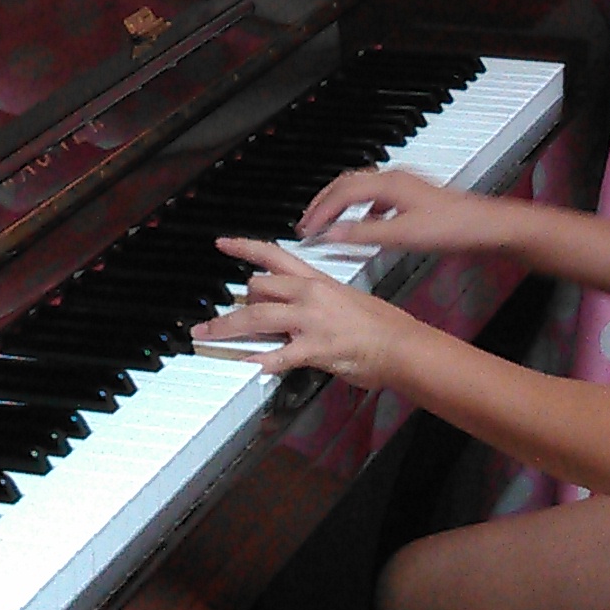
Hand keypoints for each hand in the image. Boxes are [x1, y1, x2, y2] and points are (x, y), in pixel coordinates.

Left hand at [193, 238, 413, 388]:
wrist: (401, 344)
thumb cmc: (381, 325)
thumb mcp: (344, 301)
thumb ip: (314, 303)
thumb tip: (292, 311)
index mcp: (317, 280)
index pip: (273, 255)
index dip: (243, 247)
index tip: (222, 243)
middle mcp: (310, 294)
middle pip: (257, 287)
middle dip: (234, 304)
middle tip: (214, 321)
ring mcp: (311, 320)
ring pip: (256, 315)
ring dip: (227, 328)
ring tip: (208, 336)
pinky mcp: (315, 347)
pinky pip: (277, 354)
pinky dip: (258, 361)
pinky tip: (245, 365)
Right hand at [298, 166, 514, 257]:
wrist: (488, 227)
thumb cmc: (454, 227)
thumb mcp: (402, 236)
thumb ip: (363, 235)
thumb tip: (330, 236)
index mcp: (389, 183)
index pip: (341, 192)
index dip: (319, 210)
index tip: (304, 228)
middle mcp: (394, 179)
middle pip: (347, 184)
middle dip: (324, 202)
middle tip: (306, 221)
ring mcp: (404, 186)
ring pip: (361, 189)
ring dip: (341, 205)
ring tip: (327, 222)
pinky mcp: (413, 198)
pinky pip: (376, 198)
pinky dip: (360, 210)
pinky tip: (364, 226)